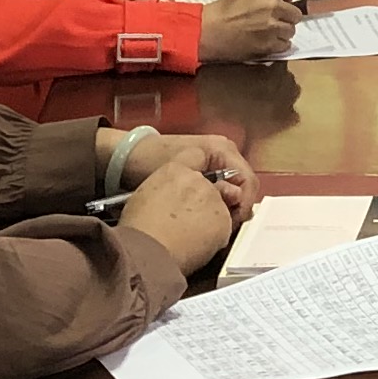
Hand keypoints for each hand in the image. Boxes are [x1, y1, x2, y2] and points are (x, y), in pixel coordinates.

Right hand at [116, 154, 238, 273]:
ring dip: (211, 219)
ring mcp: (213, 197)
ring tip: (189, 236)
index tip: (195, 188)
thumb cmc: (139, 230)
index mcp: (174, 169)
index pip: (195, 156)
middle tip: (188, 220)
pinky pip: (226, 226)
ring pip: (220, 207)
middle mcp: (197, 178)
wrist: (147, 251)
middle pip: (210, 186)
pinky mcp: (224, 218)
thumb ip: (164, 190)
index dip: (198, 174)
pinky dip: (217, 236)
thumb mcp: (144, 197)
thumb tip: (170, 199)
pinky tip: (198, 245)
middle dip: (204, 201)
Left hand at [135, 129, 260, 220]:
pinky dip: (214, 203)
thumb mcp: (186, 179)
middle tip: (225, 229)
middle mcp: (223, 151)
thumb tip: (235, 202)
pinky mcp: (202, 169)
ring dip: (226, 207)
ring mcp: (213, 159)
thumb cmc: (154, 163)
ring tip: (215, 225)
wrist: (129, 157)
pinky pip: (218, 189)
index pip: (248, 181)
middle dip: (237, 207)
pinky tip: (203, 216)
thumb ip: (216, 191)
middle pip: (243, 185)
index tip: (232, 225)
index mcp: (222, 149)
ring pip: (232, 189)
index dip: (244, 206)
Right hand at [198, 0, 305, 62]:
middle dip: (286, 16)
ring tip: (267, 31)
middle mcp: (273, 6)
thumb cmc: (222, 12)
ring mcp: (272, 27)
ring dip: (282, 31)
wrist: (208, 32)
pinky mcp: (269, 45)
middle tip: (274, 18)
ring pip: (291, 30)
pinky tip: (266, 41)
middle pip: (296, 13)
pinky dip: (278, 44)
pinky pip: (285, 45)